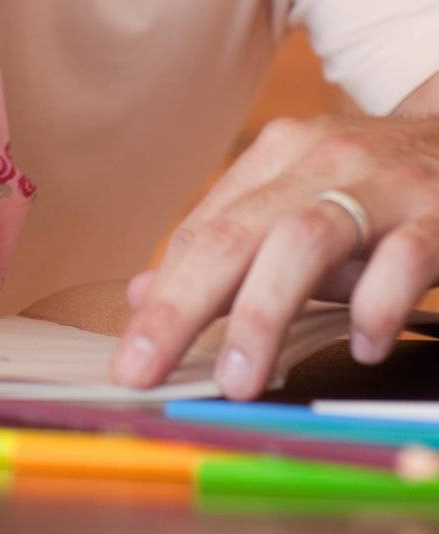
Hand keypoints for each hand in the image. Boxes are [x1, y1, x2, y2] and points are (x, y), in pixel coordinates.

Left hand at [111, 110, 438, 396]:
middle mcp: (319, 161)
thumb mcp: (303, 200)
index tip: (130, 359)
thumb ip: (233, 244)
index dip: (162, 298)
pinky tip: (363, 345)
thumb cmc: (378, 185)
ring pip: (304, 241)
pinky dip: (376, 304)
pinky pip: (402, 258)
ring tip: (242, 377)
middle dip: (183, 306)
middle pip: (234, 235)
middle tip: (150, 368)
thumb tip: (146, 295)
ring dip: (264, 311)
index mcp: (277, 156)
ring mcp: (380, 184)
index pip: (203, 232)